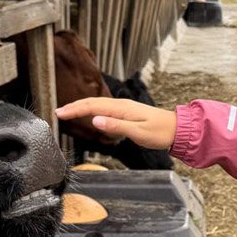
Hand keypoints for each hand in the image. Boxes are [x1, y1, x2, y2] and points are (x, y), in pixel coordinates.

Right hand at [54, 97, 176, 149]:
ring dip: (82, 107)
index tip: (60, 113)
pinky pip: (105, 109)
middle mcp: (121, 105)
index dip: (75, 109)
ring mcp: (124, 108)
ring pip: (98, 105)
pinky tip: (89, 115)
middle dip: (74, 107)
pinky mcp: (127, 113)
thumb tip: (95, 121)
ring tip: (68, 112)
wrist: (177, 130)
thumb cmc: (160, 132)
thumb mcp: (138, 133)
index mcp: (121, 109)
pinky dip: (92, 110)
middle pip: (92, 103)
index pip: (92, 107)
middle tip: (58, 112)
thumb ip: (116, 127)